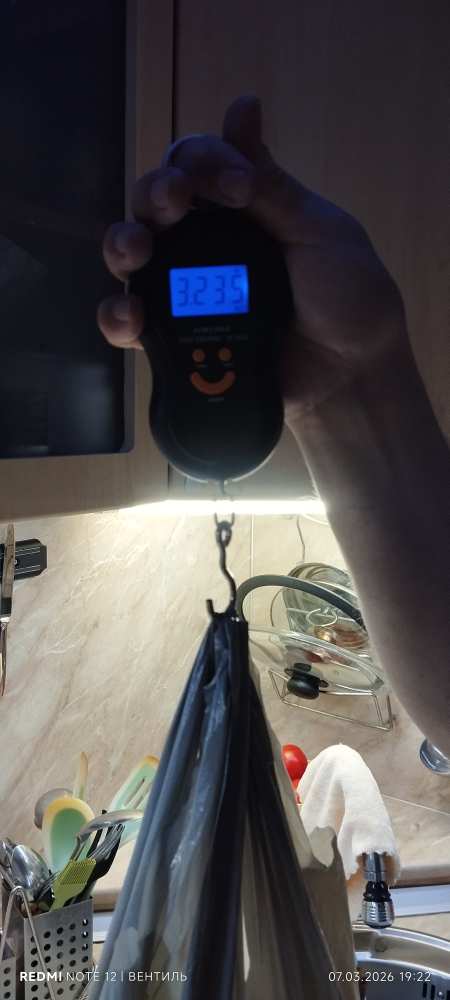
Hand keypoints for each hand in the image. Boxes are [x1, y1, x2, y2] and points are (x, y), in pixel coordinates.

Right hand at [98, 95, 408, 428]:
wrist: (349, 378)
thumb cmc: (349, 300)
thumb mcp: (320, 233)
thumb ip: (272, 184)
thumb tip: (242, 106)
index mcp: (243, 209)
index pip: (199, 164)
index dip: (205, 162)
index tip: (237, 186)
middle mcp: (207, 244)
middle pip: (156, 204)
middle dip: (155, 194)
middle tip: (172, 204)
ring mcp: (188, 292)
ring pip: (135, 257)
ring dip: (124, 245)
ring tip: (137, 253)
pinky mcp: (177, 340)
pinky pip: (134, 325)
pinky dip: (118, 317)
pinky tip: (129, 314)